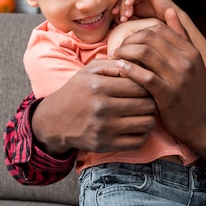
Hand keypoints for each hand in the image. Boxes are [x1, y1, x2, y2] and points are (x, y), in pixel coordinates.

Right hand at [32, 59, 157, 155]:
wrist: (54, 121)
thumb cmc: (78, 91)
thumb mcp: (90, 70)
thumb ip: (114, 62)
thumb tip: (138, 60)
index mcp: (99, 86)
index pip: (140, 84)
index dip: (147, 84)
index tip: (146, 85)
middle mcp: (102, 108)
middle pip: (147, 104)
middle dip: (151, 100)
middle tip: (148, 99)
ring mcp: (104, 128)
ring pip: (147, 123)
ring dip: (150, 117)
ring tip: (143, 112)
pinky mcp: (106, 145)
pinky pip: (139, 141)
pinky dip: (143, 134)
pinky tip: (137, 126)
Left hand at [112, 0, 181, 23]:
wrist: (170, 24)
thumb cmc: (155, 24)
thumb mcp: (137, 21)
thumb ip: (127, 18)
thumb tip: (114, 19)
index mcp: (135, 1)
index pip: (121, 2)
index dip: (117, 10)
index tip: (115, 20)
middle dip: (120, 8)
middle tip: (121, 19)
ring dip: (125, 5)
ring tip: (126, 16)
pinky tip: (128, 5)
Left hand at [113, 9, 205, 167]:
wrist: (202, 123)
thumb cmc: (193, 92)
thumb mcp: (193, 61)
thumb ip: (181, 36)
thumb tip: (169, 10)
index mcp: (191, 51)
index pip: (159, 29)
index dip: (139, 32)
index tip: (129, 42)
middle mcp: (186, 61)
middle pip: (149, 38)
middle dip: (128, 41)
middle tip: (118, 50)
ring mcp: (178, 77)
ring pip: (143, 53)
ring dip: (124, 54)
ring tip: (116, 60)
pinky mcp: (168, 95)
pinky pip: (142, 76)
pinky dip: (127, 70)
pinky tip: (119, 72)